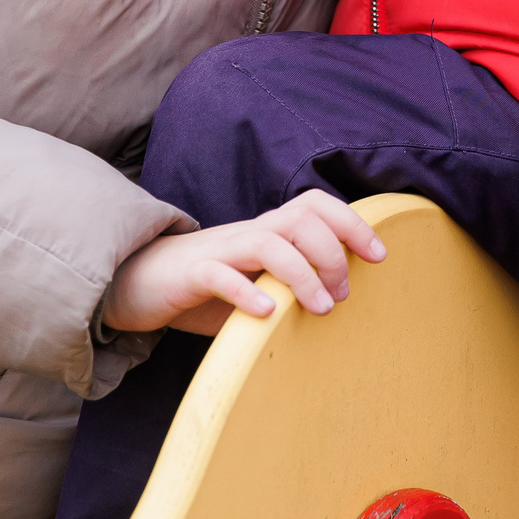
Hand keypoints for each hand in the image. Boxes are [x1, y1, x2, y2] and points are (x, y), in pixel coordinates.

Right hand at [102, 190, 386, 335]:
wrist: (138, 285)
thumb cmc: (206, 289)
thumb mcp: (257, 285)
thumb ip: (291, 287)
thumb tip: (341, 307)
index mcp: (267, 232)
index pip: (315, 206)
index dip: (352, 223)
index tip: (379, 256)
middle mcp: (248, 233)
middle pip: (301, 218)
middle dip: (332, 253)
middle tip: (342, 295)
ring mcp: (220, 251)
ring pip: (268, 241)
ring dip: (302, 273)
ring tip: (319, 307)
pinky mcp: (192, 275)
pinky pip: (220, 275)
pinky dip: (246, 291)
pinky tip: (265, 313)